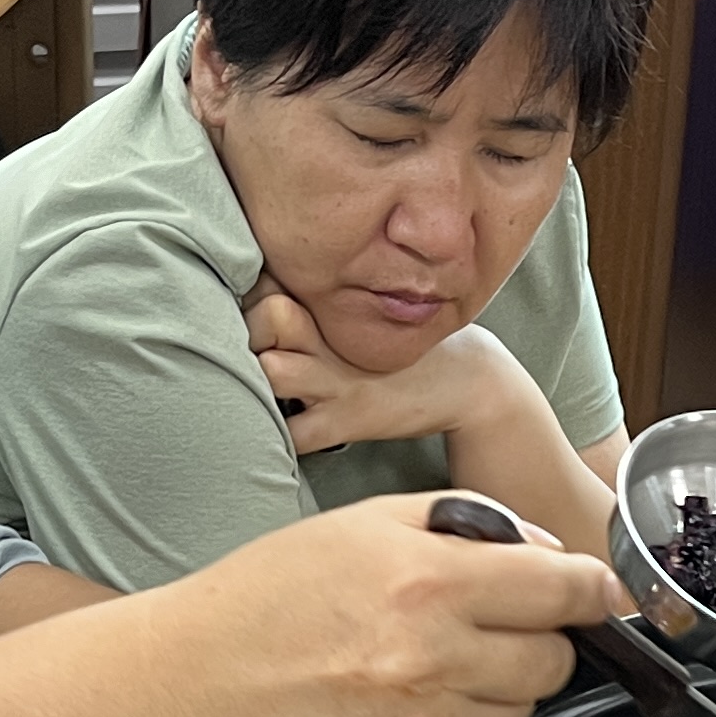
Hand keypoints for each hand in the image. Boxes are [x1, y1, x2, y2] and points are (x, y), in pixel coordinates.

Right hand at [154, 494, 622, 716]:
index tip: (594, 593)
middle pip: (553, 663)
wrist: (196, 691)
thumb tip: (539, 549)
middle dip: (533, 642)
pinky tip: (401, 712)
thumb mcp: (363, 525)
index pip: (563, 591)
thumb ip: (463, 523)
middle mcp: (438, 664)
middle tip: (483, 630)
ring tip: (424, 672)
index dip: (590, 589)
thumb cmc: (268, 601)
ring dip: (493, 694)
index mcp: (432, 585)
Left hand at [248, 286, 505, 454]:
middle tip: (255, 353)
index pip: (268, 279)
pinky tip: (278, 431)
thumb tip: (263, 294)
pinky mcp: (347, 420)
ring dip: (254, 382)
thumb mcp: (367, 308)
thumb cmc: (406, 345)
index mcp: (335, 300)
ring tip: (259, 390)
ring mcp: (338, 380)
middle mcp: (333, 335)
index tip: (252, 308)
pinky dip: (275, 437)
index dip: (251, 295)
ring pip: (269, 370)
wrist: (469, 380)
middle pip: (264, 314)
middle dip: (246, 333)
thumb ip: (319, 299)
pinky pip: (292, 434)